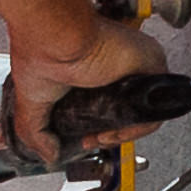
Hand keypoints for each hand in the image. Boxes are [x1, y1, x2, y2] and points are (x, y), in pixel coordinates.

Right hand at [6, 5, 166, 162]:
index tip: (85, 139)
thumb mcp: (33, 100)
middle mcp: (116, 64)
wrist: (55, 34)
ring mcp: (135, 63)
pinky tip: (116, 130)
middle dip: (112, 132)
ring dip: (125, 132)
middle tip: (94, 140)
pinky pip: (157, 103)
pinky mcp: (151, 61)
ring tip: (104, 137)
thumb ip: (37, 132)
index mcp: (92, 68)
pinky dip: (139, 125)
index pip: (108, 104)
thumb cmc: (41, 50)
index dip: (98, 128)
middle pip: (129, 108)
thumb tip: (49, 156)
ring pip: (145, 108)